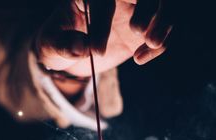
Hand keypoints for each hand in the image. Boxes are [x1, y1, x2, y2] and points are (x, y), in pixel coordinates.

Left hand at [35, 0, 173, 76]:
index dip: (101, 24)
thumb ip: (62, 45)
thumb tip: (79, 47)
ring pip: (161, 5)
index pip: (101, 2)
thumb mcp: (51, 44)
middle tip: (138, 31)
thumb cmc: (57, 42)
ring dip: (164, 21)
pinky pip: (163, 29)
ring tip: (152, 44)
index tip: (96, 52)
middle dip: (147, 6)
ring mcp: (134, 9)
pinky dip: (159, 44)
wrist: (71, 51)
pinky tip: (140, 59)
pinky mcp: (146, 27)